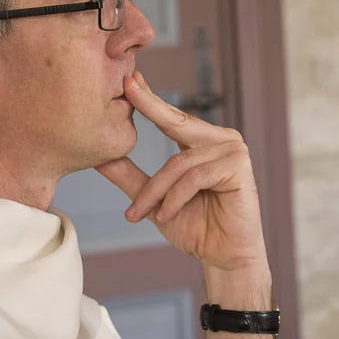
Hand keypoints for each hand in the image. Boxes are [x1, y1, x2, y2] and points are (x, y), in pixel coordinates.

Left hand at [96, 72, 268, 274]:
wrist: (224, 258)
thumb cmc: (194, 226)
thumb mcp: (154, 200)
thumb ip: (130, 176)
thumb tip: (99, 157)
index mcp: (204, 141)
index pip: (172, 116)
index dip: (149, 98)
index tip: (128, 79)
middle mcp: (222, 139)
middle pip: (176, 123)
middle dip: (148, 107)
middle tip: (125, 88)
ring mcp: (233, 150)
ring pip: (178, 162)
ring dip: (154, 191)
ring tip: (139, 214)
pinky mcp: (239, 167)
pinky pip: (194, 177)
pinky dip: (174, 198)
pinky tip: (164, 215)